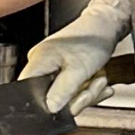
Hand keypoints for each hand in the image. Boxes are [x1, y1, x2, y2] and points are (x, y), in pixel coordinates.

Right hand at [19, 0, 130, 115]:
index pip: (28, 92)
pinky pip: (73, 89)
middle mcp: (41, 64)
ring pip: (66, 95)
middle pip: (50, 97)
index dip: (45, 104)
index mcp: (38, 61)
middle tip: (93, 87)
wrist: (106, 25)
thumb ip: (62, 92)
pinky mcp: (63, 69)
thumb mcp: (79, 70)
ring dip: (87, 92)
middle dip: (77, 97)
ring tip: (99, 79)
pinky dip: (88, 88)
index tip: (67, 103)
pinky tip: (98, 80)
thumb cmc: (92, 40)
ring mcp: (52, 67)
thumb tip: (50, 109)